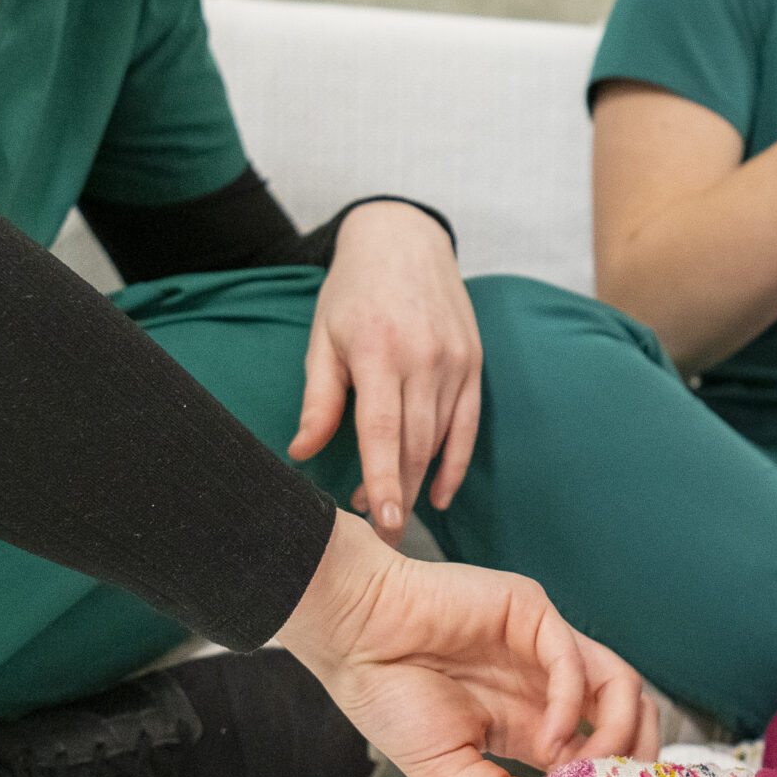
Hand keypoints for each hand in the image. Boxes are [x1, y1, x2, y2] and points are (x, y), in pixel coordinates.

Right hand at [278, 513, 660, 776]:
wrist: (354, 639)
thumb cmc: (388, 697)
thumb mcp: (446, 774)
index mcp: (530, 720)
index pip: (597, 750)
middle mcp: (546, 683)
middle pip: (626, 715)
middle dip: (634, 759)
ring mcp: (544, 646)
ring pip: (620, 685)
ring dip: (616, 736)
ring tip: (584, 773)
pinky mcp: (532, 612)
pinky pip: (576, 661)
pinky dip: (571, 707)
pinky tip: (547, 741)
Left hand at [287, 201, 482, 544]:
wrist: (403, 239)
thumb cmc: (353, 291)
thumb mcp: (323, 338)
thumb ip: (319, 399)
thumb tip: (302, 452)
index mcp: (379, 350)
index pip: (382, 431)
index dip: (382, 482)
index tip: (381, 525)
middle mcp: (424, 357)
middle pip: (414, 444)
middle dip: (396, 495)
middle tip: (377, 537)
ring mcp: (455, 360)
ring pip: (440, 439)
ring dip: (417, 482)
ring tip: (391, 513)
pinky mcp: (474, 361)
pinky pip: (468, 425)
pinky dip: (455, 464)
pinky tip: (437, 494)